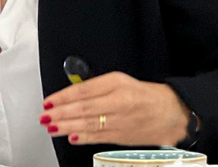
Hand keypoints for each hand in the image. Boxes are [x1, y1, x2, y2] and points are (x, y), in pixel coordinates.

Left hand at [41, 72, 190, 146]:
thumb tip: (69, 95)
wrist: (172, 113)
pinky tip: (70, 136)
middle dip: (61, 113)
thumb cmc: (143, 95)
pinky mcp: (123, 136)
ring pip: (89, 124)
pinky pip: (99, 137)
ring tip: (51, 126)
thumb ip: (95, 87)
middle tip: (44, 116)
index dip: (64, 97)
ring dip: (67, 126)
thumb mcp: (120, 81)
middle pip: (84, 108)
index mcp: (117, 83)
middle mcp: (119, 101)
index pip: (85, 90)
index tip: (49, 101)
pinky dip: (83, 137)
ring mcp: (121, 121)